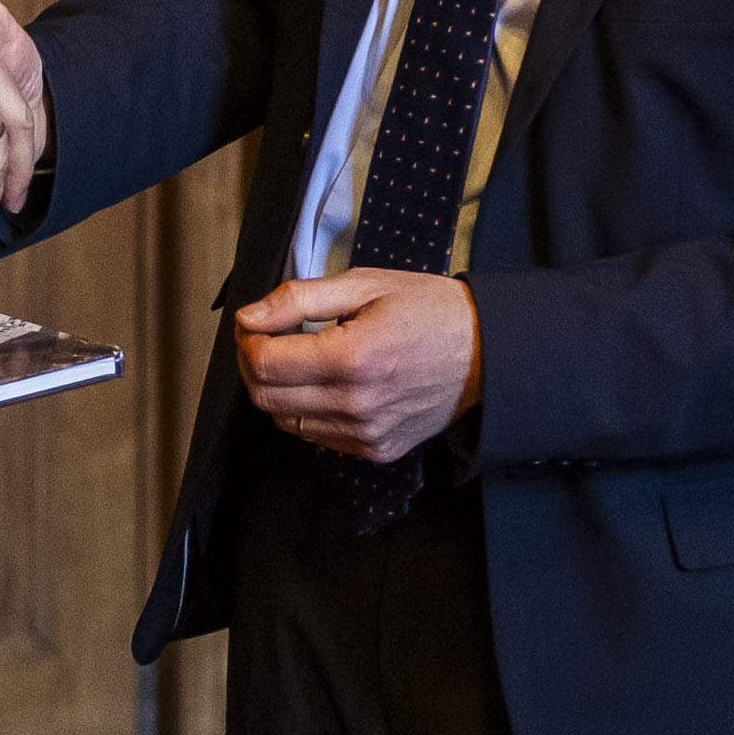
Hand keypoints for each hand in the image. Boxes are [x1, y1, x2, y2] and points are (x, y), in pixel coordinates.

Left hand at [233, 270, 482, 466]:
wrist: (486, 353)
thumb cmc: (429, 310)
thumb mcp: (363, 284)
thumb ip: (298, 299)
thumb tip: (250, 317)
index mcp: (352, 358)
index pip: (265, 364)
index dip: (247, 340)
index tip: (253, 323)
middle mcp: (357, 405)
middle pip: (267, 399)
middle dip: (253, 365)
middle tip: (265, 338)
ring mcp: (367, 434)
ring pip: (286, 422)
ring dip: (278, 390)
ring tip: (296, 359)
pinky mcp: (376, 450)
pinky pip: (317, 437)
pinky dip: (307, 411)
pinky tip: (325, 383)